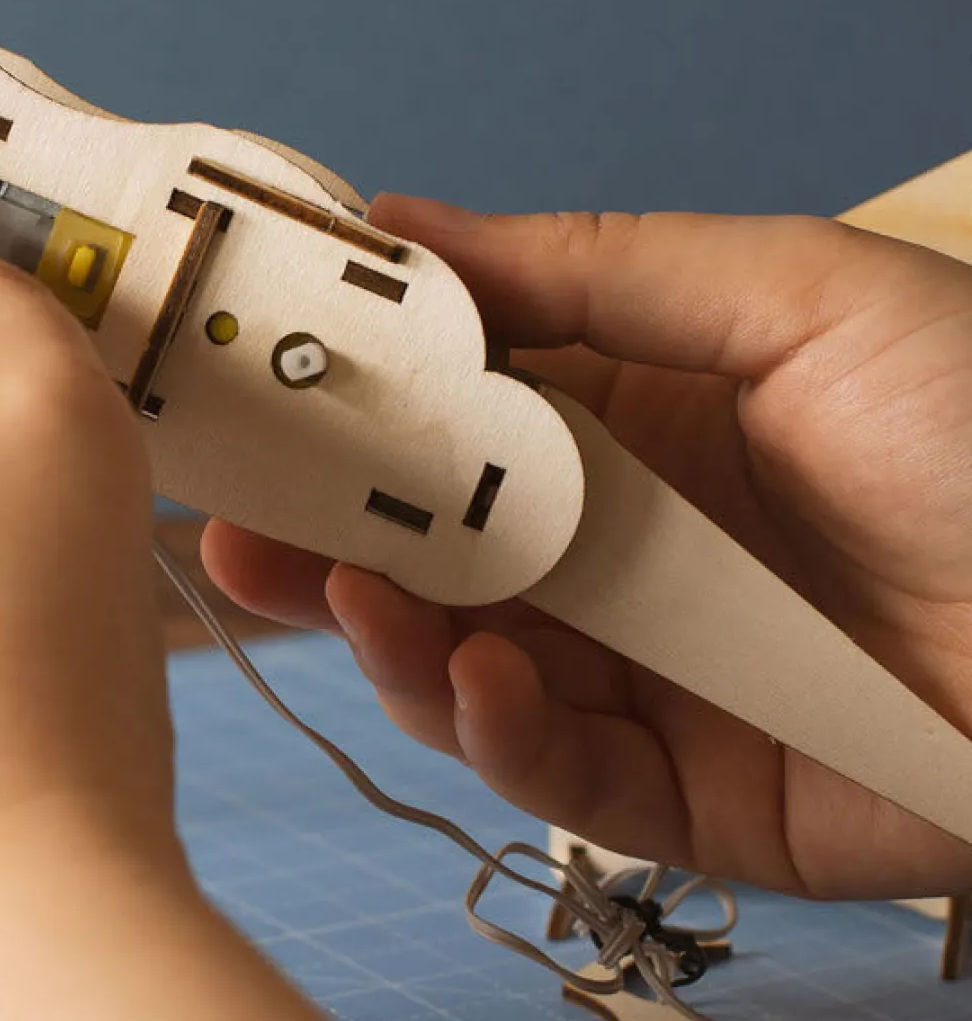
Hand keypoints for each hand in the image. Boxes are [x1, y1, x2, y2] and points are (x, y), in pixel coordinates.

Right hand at [205, 199, 971, 899]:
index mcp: (630, 427)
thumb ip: (591, 269)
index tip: (245, 384)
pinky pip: (555, 778)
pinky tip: (479, 681)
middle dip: (315, 539)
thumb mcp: (796, 299)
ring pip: (458, 670)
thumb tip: (403, 220)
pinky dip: (497, 737)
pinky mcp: (684, 799)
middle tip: (224, 514)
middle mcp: (614, 557)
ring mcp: (641, 681)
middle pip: (423, 554)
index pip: (445, 416)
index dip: (343, 405)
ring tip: (346, 597)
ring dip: (382, 637)